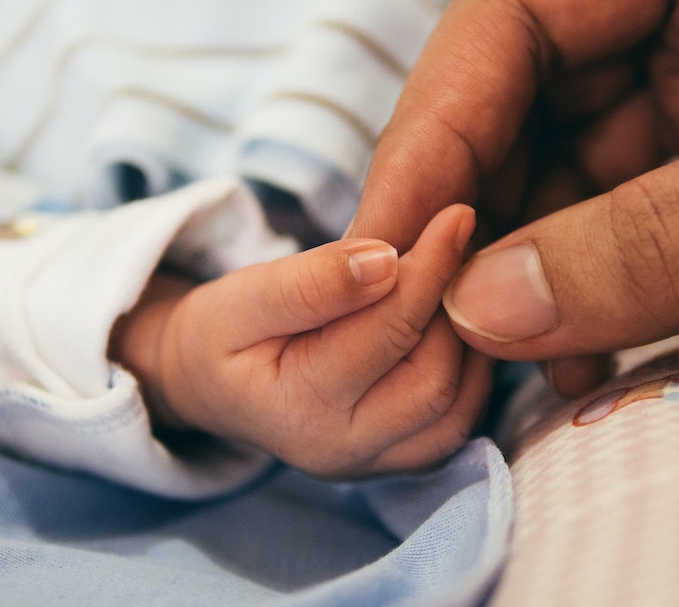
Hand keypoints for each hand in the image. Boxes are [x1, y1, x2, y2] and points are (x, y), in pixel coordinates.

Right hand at [110, 204, 492, 478]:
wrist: (209, 382)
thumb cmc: (224, 332)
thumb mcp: (245, 296)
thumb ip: (311, 282)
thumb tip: (387, 261)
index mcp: (298, 408)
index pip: (387, 332)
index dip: (429, 268)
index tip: (456, 214)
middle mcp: (342, 450)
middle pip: (434, 379)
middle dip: (454, 306)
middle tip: (461, 243)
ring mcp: (374, 464)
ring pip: (457, 406)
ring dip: (469, 338)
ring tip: (457, 278)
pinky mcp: (397, 460)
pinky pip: (457, 421)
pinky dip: (470, 369)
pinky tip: (453, 320)